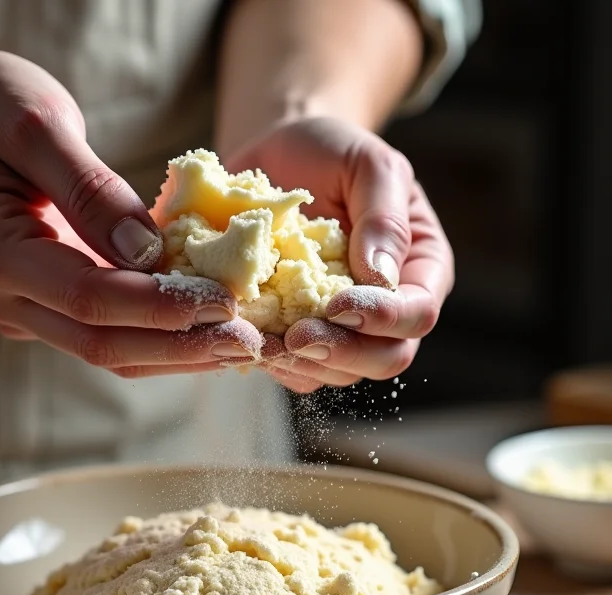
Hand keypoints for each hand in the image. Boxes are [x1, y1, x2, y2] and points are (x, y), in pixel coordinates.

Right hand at [0, 49, 262, 376]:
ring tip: (238, 348)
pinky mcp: (42, 305)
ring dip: (175, 354)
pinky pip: (103, 333)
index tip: (225, 302)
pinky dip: (156, 338)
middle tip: (247, 343)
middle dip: (179, 347)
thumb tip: (150, 252)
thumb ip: (90, 190)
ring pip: (105, 350)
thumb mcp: (37, 123)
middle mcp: (0, 296)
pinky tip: (202, 333)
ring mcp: (20, 308)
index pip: (89, 298)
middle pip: (100, 342)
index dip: (160, 307)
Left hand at [225, 116, 452, 392]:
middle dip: (342, 352)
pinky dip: (270, 360)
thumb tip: (380, 276)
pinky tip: (245, 338)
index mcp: (418, 270)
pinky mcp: (297, 334)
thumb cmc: (330, 153)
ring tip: (263, 340)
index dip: (384, 319)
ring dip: (301, 363)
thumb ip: (383, 215)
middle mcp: (385, 309)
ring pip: (335, 373)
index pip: (418, 314)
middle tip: (298, 336)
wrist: (275, 158)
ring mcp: (341, 328)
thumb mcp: (367, 163)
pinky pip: (293, 368)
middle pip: (383, 358)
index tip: (339, 304)